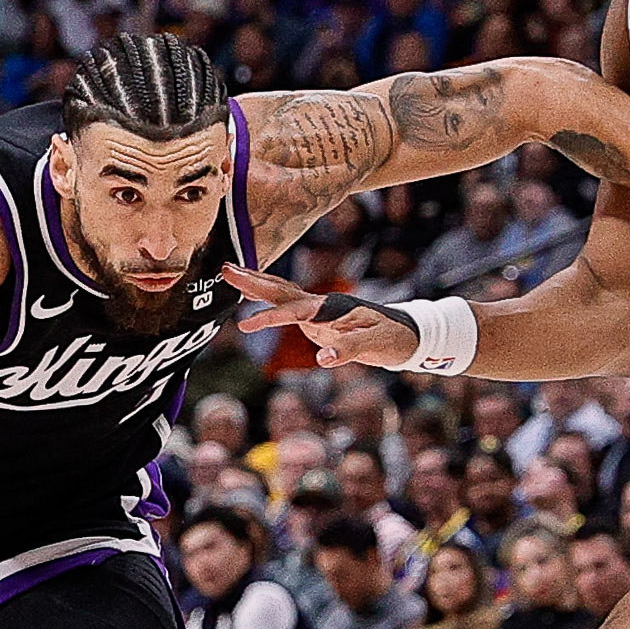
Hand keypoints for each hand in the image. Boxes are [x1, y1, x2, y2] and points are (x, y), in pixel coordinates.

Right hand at [220, 265, 413, 368]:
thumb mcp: (374, 345)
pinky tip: (255, 295)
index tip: (245, 325)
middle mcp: (321, 304)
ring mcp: (318, 310)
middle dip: (253, 280)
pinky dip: (268, 297)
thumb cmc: (392, 338)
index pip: (293, 312)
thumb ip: (348, 350)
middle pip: (281, 290)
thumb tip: (321, 360)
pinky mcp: (318, 317)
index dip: (269, 318)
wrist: (406, 332)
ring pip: (282, 293)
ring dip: (257, 283)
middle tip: (224, 268)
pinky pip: (287, 304)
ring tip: (230, 273)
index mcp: (331, 309)